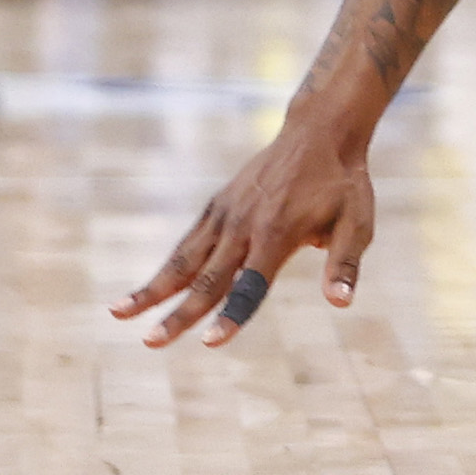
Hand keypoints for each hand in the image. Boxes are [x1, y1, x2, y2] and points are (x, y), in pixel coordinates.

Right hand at [110, 112, 375, 346]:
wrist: (319, 132)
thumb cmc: (343, 182)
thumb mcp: (357, 221)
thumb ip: (345, 263)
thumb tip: (342, 302)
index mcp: (278, 233)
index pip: (252, 283)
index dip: (233, 314)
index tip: (211, 342)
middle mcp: (244, 225)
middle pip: (206, 278)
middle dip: (178, 313)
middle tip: (150, 342)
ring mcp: (225, 213)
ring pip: (183, 258)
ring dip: (152, 288)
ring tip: (118, 314)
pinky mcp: (217, 206)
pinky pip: (188, 242)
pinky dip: (167, 266)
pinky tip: (148, 288)